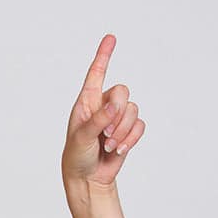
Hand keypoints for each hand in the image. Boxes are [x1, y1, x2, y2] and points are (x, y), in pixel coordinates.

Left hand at [61, 33, 145, 191]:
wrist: (88, 179)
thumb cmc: (77, 157)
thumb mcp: (81, 138)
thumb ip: (97, 121)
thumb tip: (115, 106)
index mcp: (86, 103)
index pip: (96, 74)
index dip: (104, 56)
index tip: (110, 38)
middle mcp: (103, 107)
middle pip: (122, 91)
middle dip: (118, 113)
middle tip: (107, 133)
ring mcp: (116, 119)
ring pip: (133, 110)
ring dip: (123, 130)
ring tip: (109, 146)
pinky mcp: (128, 132)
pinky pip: (140, 126)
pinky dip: (132, 139)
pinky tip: (119, 150)